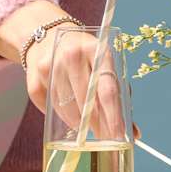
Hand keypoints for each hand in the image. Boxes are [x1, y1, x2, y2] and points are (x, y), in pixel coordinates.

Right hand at [37, 28, 137, 143]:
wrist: (48, 34)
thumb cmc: (85, 55)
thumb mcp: (103, 64)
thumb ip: (118, 95)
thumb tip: (134, 133)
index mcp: (97, 50)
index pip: (107, 89)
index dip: (113, 116)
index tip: (118, 136)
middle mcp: (73, 54)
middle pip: (86, 100)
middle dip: (96, 124)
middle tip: (103, 138)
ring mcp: (51, 63)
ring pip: (66, 105)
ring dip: (77, 123)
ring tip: (85, 129)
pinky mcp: (35, 73)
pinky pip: (48, 104)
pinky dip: (59, 115)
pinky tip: (67, 118)